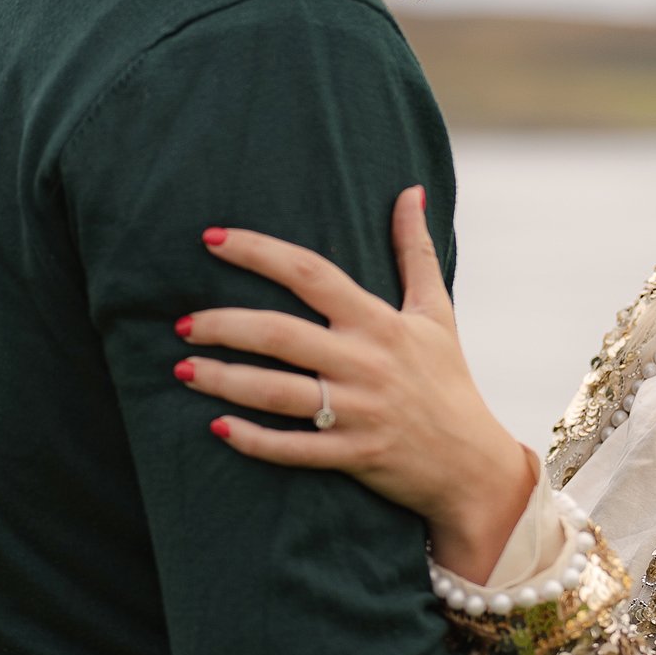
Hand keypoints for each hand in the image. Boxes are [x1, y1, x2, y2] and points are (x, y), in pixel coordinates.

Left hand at [176, 186, 537, 581]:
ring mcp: (357, 412)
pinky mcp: (352, 456)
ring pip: (277, 393)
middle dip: (223, 325)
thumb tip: (410, 191)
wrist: (473, 463)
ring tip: (183, 368)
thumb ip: (416, 251)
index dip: (260, 252)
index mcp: (380, 322)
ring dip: (224, 380)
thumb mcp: (437, 311)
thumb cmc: (448, 380)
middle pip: (280, 334)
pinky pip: (292, 449)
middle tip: (181, 323)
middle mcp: (365, 363)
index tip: (213, 239)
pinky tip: (217, 427)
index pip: (311, 274)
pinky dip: (253, 440)